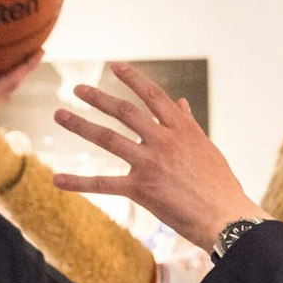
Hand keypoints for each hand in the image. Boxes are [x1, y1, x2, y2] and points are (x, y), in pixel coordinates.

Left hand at [52, 63, 266, 250]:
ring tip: (60, 115)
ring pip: (109, 138)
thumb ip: (188, 124)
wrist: (225, 216)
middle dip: (98, 98)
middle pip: (124, 111)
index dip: (133, 79)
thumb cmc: (220, 184)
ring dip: (81, 125)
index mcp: (181, 128)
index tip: (115, 66)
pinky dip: (79, 182)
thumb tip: (181, 102)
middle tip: (77, 89)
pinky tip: (57, 180)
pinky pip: (104, 184)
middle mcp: (164, 140)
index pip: (153, 95)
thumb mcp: (206, 148)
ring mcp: (151, 163)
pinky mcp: (141, 189)